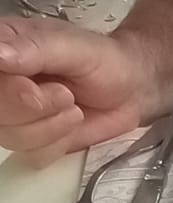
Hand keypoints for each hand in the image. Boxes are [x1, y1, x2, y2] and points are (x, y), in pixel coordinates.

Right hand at [0, 17, 142, 165]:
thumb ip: (34, 49)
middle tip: (66, 95)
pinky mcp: (30, 140)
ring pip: (11, 137)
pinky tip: (71, 123)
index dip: (7, 92)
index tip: (31, 88)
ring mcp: (12, 114)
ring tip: (73, 107)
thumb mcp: (72, 47)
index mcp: (2, 50)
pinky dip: (58, 144)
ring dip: (51, 127)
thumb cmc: (101, 61)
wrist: (129, 88)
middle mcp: (3, 83)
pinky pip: (32, 155)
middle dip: (34, 109)